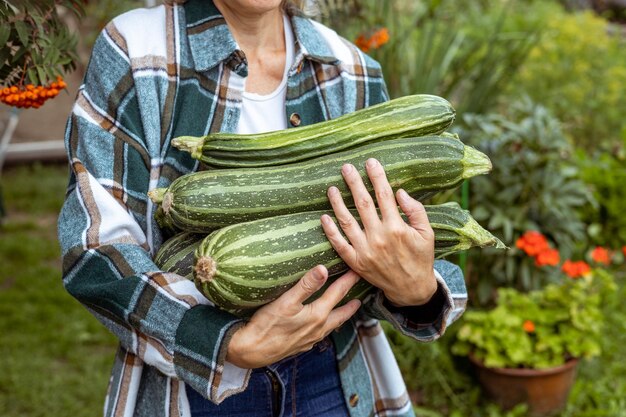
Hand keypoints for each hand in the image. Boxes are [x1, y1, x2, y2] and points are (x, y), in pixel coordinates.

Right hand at [226, 266, 360, 368]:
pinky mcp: (301, 345)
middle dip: (351, 305)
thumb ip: (306, 285)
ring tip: (345, 311)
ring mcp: (310, 339)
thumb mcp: (286, 301)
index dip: (348, 281)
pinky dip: (326, 326)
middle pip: (341, 314)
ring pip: (331, 326)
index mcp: (317, 315)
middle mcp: (318, 329)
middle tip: (361, 298)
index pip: (337, 293)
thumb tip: (323, 269)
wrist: (252, 351)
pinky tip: (321, 325)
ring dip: (340, 317)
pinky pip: (320, 334)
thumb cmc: (267, 325)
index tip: (357, 271)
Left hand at [320, 158, 437, 306]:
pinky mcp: (356, 262)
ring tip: (331, 188)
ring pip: (347, 221)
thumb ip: (415, 210)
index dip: (376, 176)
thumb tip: (399, 192)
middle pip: (363, 203)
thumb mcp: (427, 233)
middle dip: (353, 183)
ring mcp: (365, 250)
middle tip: (345, 168)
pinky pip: (339, 244)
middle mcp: (379, 237)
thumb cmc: (420, 258)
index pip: (384, 195)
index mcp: (397, 227)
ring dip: (337, 203)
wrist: (411, 289)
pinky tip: (324, 217)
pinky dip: (330, 230)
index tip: (370, 162)